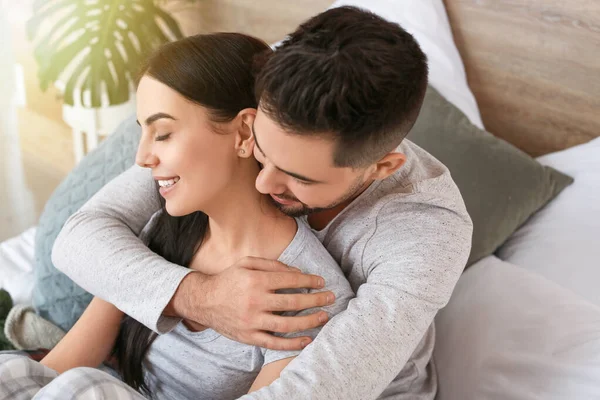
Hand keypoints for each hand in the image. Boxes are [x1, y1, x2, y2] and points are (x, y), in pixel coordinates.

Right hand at [169, 256, 334, 349]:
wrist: (203, 301)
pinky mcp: (249, 337)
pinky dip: (292, 344)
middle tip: (330, 297)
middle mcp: (255, 301)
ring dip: (309, 321)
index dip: (309, 280)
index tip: (321, 281)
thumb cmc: (229, 279)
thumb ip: (272, 264)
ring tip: (323, 316)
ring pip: (288, 324)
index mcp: (255, 280)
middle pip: (293, 301)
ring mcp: (252, 321)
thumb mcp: (247, 263)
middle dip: (316, 299)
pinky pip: (274, 343)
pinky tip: (307, 339)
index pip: (290, 280)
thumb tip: (297, 271)